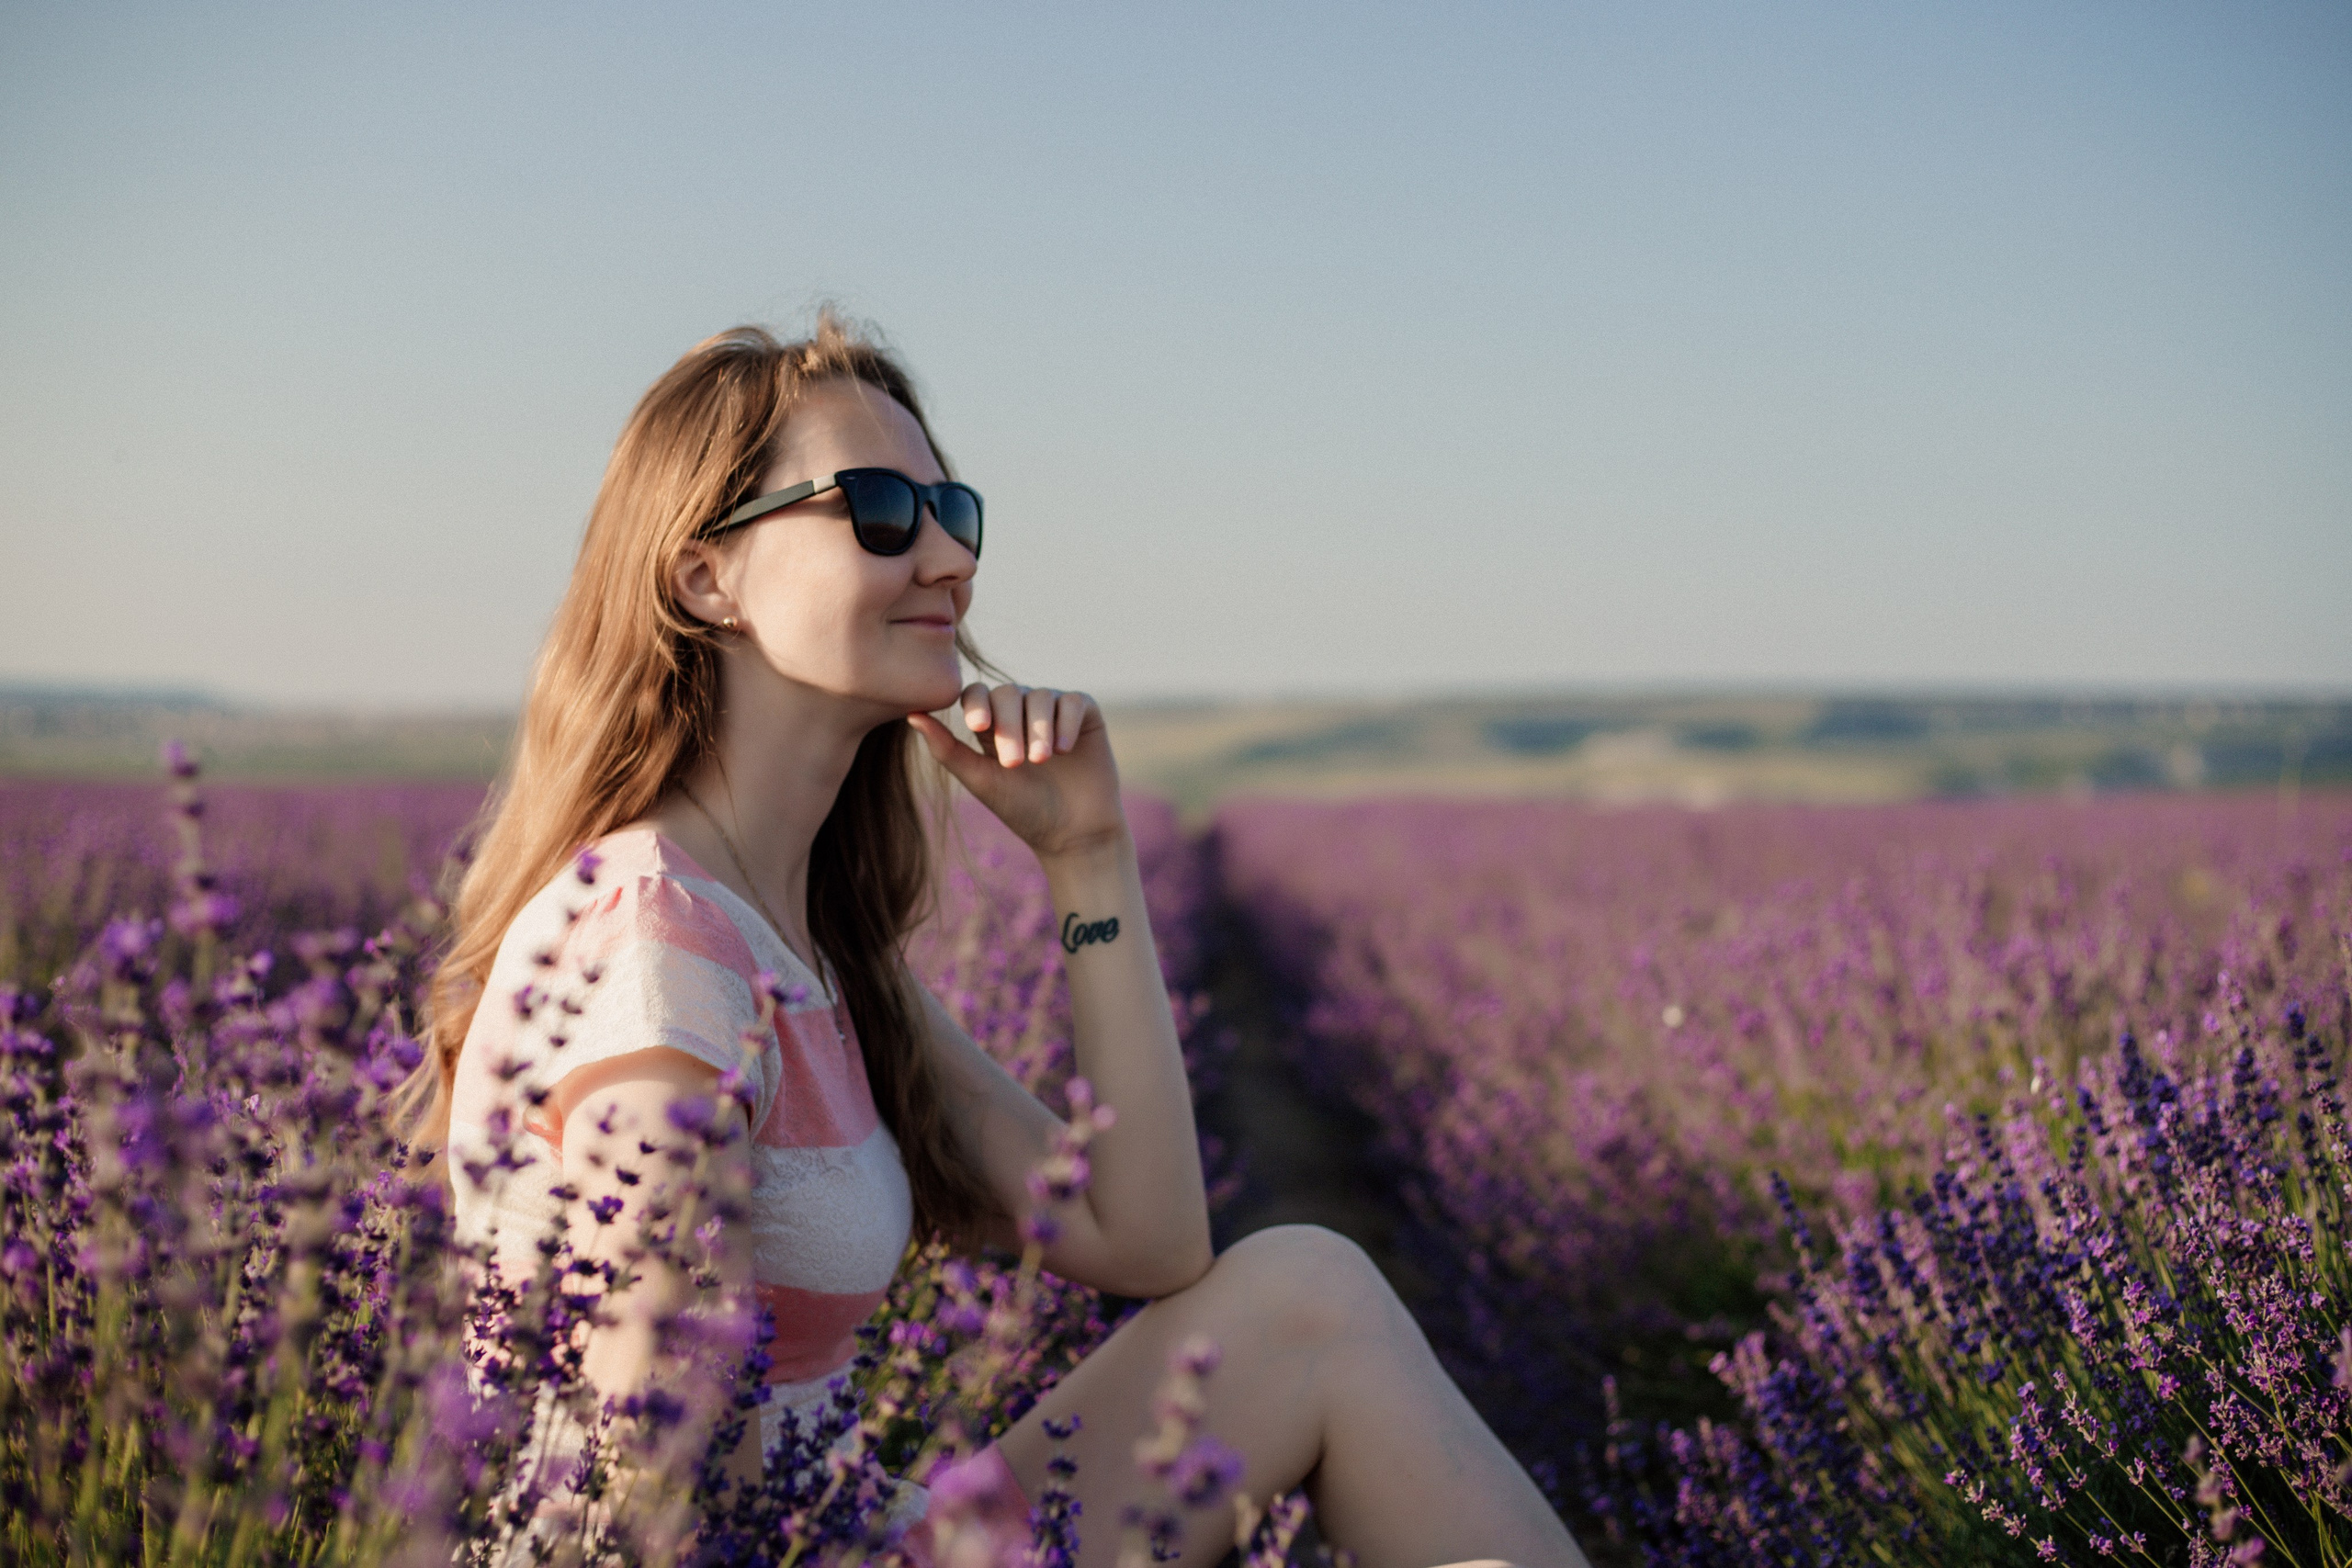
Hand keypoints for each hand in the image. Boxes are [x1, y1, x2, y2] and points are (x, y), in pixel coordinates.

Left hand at [908, 683, 1126, 860]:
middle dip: (1009, 725)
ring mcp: (1054, 711)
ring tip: (1040, 761)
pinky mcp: (1086, 715)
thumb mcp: (981, 780)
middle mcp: (1022, 711)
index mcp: (993, 723)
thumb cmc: (1023, 810)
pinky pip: (1073, 701)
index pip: (978, 694)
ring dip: (1038, 728)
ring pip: (1041, 696)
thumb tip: (911, 715)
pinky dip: (1065, 721)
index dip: (978, 704)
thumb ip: (947, 749)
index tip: (978, 727)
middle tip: (1013, 763)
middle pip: (1008, 693)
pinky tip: (1063, 748)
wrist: (1073, 834)